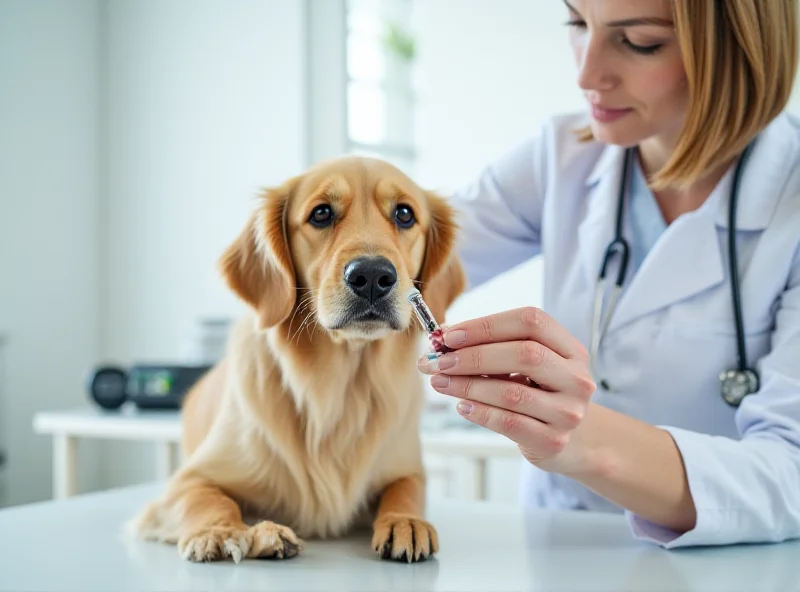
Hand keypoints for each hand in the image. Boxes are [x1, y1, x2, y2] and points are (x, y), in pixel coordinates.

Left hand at [417, 306, 596, 474]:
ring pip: (512, 392)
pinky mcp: (553, 441)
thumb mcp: (526, 366)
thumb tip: (443, 337)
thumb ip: (492, 348)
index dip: (487, 325)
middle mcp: (576, 378)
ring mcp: (568, 412)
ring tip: (439, 381)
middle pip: (525, 354)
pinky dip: (480, 412)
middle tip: (439, 361)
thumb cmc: (538, 394)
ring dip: (468, 385)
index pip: (531, 321)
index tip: (450, 335)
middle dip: (474, 356)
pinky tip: (461, 405)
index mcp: (570, 349)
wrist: (572, 441)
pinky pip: (509, 423)